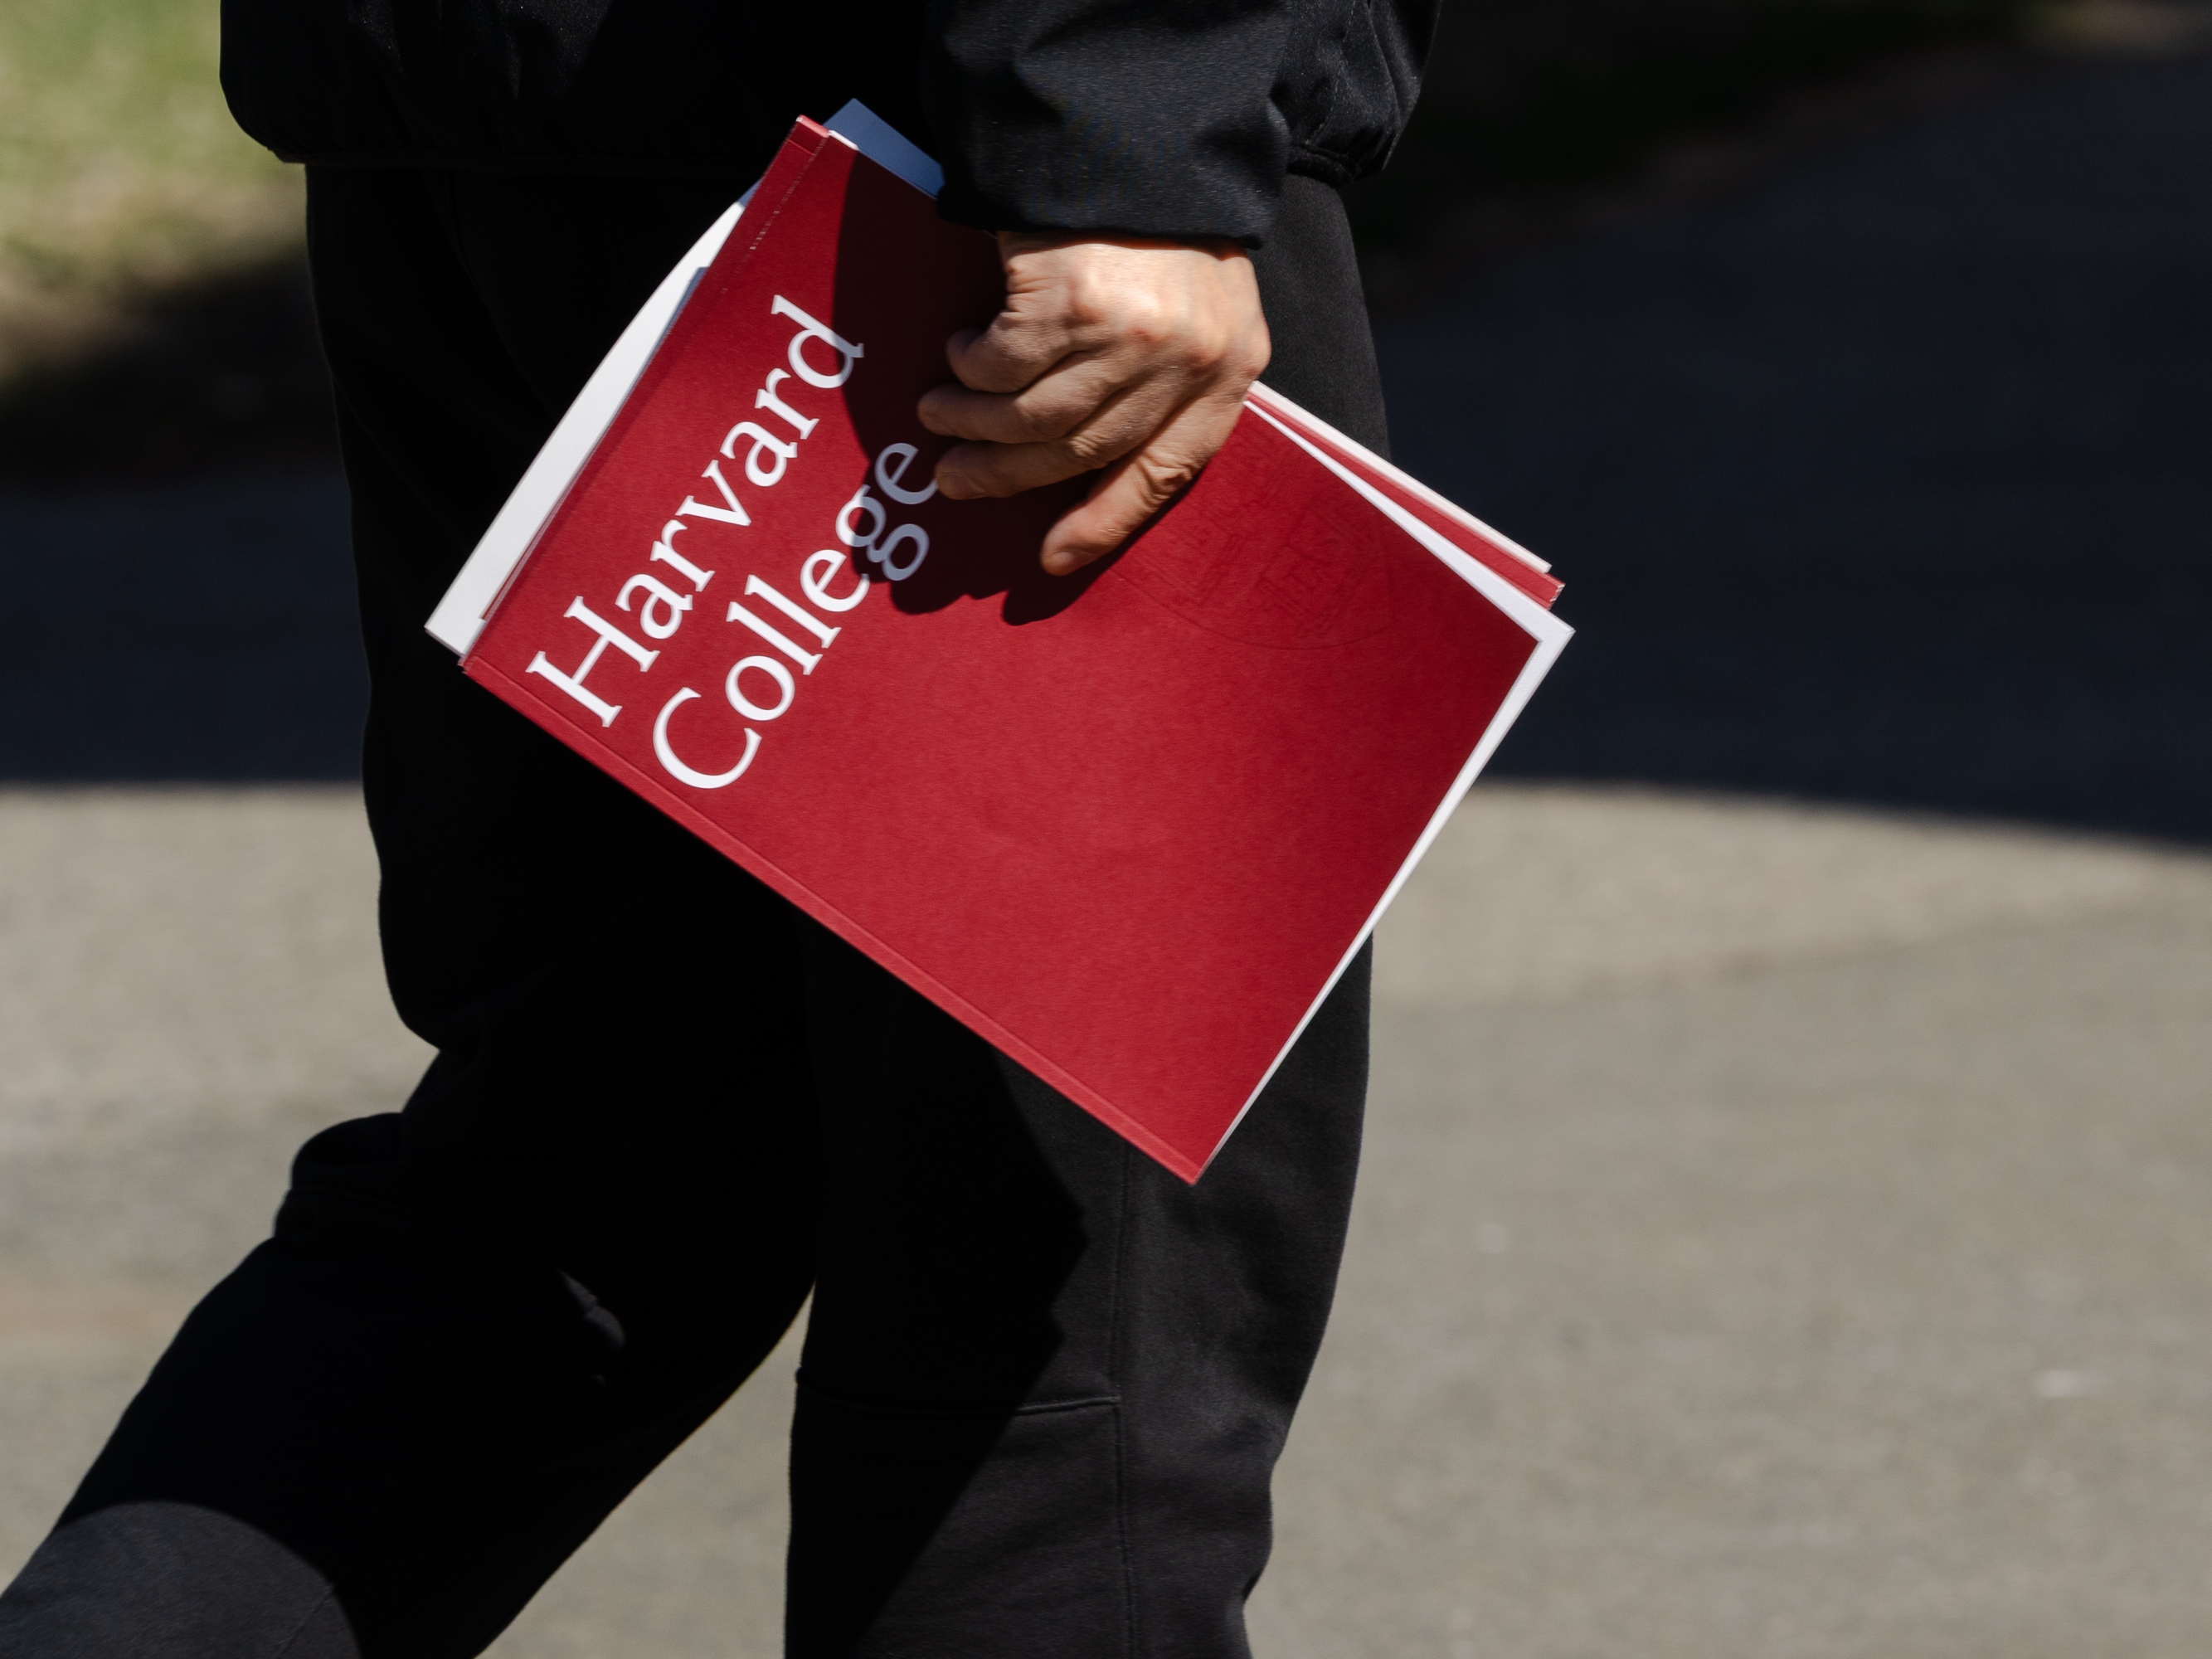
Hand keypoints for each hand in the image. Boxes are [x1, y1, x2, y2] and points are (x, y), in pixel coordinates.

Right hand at [918, 233, 1269, 574]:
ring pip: (1032, 418)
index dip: (1103, 524)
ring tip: (937, 416)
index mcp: (1228, 372)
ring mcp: (1128, 334)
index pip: (1165, 475)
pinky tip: (956, 353)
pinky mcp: (1071, 300)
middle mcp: (1183, 362)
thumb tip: (1089, 462)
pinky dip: (970, 368)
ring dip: (973, 424)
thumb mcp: (1202, 306)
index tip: (1051, 560)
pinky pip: (1001, 363)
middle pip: (1082, 453)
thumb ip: (1167, 381)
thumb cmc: (1165, 225)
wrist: (1139, 130)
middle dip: (1007, 479)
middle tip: (955, 483)